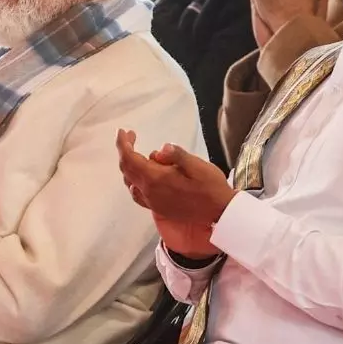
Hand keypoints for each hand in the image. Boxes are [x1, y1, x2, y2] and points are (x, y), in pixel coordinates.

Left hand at [115, 129, 234, 259]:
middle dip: (125, 150)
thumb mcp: (197, 166)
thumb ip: (177, 156)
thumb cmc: (211, 187)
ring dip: (130, 165)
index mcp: (156, 179)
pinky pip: (137, 193)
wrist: (219, 212)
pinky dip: (134, 180)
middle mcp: (149, 192)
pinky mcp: (157, 207)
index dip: (123, 144)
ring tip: (139, 152)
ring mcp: (152, 202)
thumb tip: (161, 148)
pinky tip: (143, 176)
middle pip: (127, 169)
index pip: (130, 159)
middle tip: (131, 136)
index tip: (123, 131)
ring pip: (130, 181)